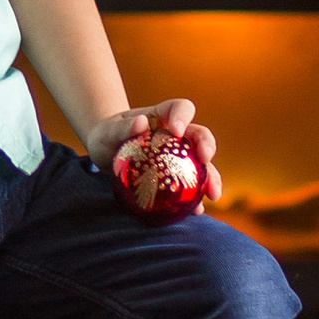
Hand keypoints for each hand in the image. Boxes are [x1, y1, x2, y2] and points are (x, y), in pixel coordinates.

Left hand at [85, 98, 221, 196]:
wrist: (106, 152)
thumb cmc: (107, 135)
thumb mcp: (108, 131)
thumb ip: (122, 127)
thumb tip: (141, 123)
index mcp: (163, 116)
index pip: (180, 108)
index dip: (184, 116)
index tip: (176, 130)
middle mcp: (176, 135)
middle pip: (199, 135)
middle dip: (207, 145)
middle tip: (205, 159)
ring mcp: (178, 156)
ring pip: (202, 164)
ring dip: (211, 177)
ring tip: (213, 194)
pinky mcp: (174, 176)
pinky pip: (189, 186)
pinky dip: (195, 199)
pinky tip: (196, 211)